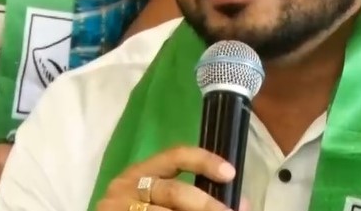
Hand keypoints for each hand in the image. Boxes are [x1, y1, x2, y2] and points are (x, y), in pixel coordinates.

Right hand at [97, 145, 248, 210]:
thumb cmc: (139, 210)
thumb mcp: (164, 201)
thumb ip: (198, 200)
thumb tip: (243, 203)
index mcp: (140, 171)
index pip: (175, 155)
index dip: (204, 161)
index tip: (230, 173)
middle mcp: (125, 186)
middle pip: (175, 191)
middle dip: (207, 205)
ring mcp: (116, 208)